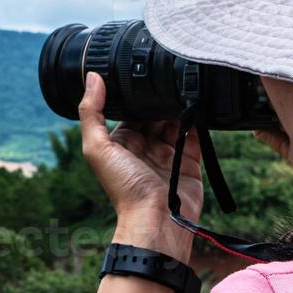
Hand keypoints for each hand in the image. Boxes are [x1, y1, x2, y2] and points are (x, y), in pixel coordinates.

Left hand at [78, 72, 202, 264]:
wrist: (158, 221)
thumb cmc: (124, 189)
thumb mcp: (97, 148)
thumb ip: (92, 112)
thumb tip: (92, 77)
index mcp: (121, 141)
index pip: (130, 109)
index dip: (137, 93)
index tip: (143, 71)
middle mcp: (144, 145)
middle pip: (154, 112)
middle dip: (161, 98)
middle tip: (169, 77)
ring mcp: (168, 152)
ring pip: (176, 120)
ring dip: (180, 106)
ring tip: (186, 87)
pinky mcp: (189, 160)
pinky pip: (195, 135)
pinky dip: (198, 121)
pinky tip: (200, 105)